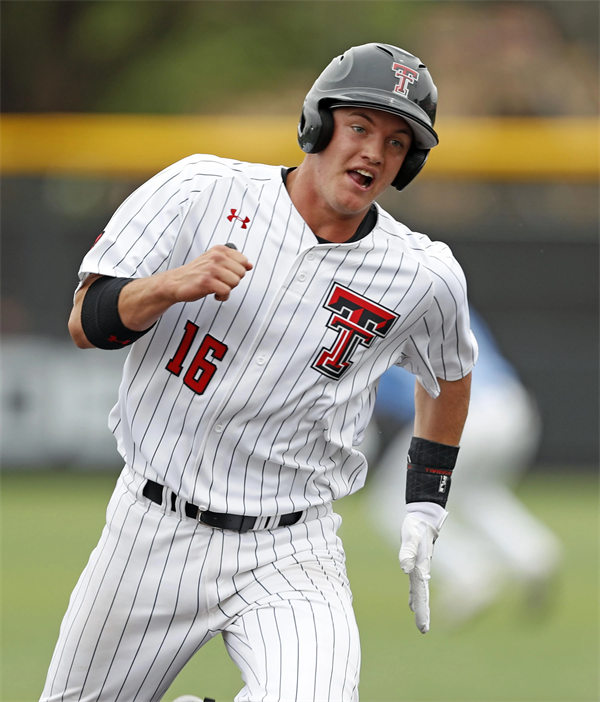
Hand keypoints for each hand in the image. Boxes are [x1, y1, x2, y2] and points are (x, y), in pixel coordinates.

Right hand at [166, 244, 252, 302]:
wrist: (176, 282)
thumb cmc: (197, 273)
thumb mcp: (216, 262)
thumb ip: (233, 262)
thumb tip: (250, 265)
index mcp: (219, 250)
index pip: (244, 261)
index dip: (237, 271)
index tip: (227, 273)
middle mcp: (216, 257)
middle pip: (241, 273)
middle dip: (233, 281)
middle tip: (221, 282)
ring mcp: (211, 269)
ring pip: (235, 282)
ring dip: (227, 289)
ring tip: (217, 287)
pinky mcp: (206, 282)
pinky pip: (226, 292)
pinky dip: (222, 297)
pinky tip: (214, 294)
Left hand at [398, 502, 447, 633]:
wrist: (425, 517)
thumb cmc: (417, 526)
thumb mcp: (410, 536)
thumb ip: (407, 551)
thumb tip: (404, 568)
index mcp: (421, 566)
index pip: (420, 592)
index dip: (421, 609)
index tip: (423, 626)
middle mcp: (422, 569)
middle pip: (422, 595)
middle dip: (423, 612)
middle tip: (424, 630)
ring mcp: (421, 567)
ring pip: (420, 591)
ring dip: (420, 606)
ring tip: (421, 622)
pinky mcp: (417, 563)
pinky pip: (416, 584)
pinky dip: (415, 595)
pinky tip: (412, 603)